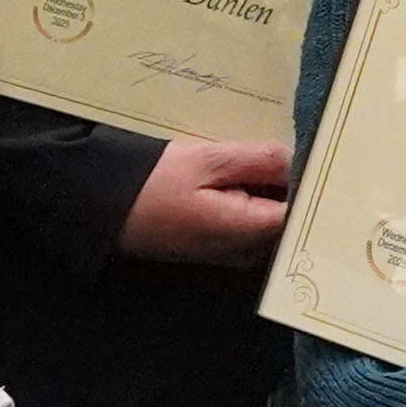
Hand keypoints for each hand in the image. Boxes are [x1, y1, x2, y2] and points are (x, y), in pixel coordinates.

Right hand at [114, 138, 293, 269]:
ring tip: (250, 159)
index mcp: (250, 231)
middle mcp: (245, 252)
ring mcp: (227, 255)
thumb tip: (295, 160)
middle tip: (271, 151)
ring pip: (262, 219)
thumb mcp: (206, 160)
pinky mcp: (210, 250)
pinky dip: (242, 200)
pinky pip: (242, 224)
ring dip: (261, 190)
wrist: (100, 209)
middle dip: (283, 185)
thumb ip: (257, 160)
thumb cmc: (152, 183)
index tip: (305, 152)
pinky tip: (228, 177)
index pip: (302, 209)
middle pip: (284, 216)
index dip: (305, 180)